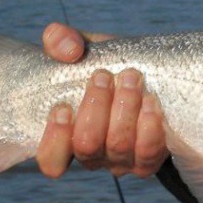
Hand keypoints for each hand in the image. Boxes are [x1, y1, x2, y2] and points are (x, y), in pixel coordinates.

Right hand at [35, 22, 168, 178]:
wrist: (151, 75)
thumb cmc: (105, 66)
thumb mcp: (81, 49)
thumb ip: (60, 41)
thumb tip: (68, 50)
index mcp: (66, 135)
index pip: (51, 159)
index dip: (55, 139)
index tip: (63, 108)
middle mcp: (92, 155)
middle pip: (87, 146)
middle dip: (96, 109)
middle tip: (104, 76)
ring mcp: (121, 161)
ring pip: (118, 146)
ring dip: (124, 109)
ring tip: (131, 78)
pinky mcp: (150, 160)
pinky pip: (149, 152)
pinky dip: (149, 126)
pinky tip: (152, 101)